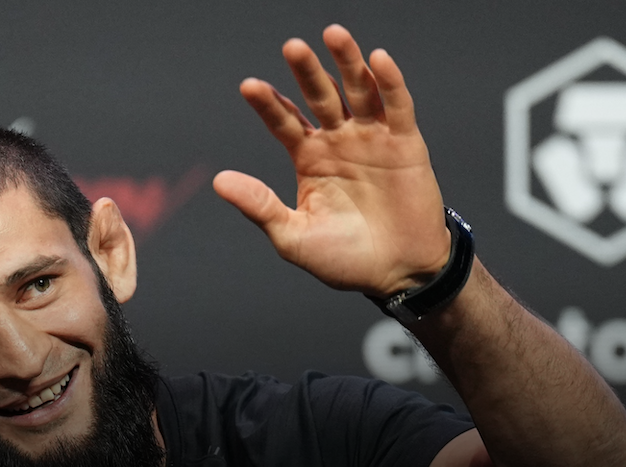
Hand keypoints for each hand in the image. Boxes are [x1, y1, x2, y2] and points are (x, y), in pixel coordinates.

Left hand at [213, 25, 451, 298]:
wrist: (398, 274)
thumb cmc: (344, 260)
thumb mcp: (293, 237)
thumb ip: (260, 206)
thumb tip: (219, 181)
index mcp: (309, 158)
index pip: (284, 121)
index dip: (268, 104)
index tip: (249, 86)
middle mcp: (338, 141)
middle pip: (319, 96)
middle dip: (306, 71)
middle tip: (292, 47)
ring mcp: (372, 139)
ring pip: (358, 90)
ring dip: (347, 62)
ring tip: (332, 34)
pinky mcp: (406, 144)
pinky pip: (397, 106)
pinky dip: (390, 82)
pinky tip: (378, 59)